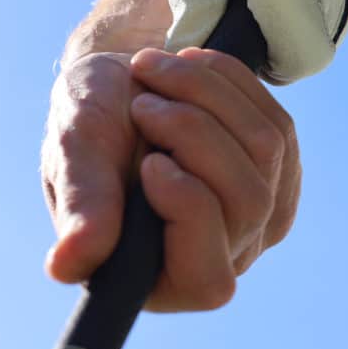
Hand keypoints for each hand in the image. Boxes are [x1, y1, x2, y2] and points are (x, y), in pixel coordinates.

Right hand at [40, 48, 300, 311]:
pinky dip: (232, 84)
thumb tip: (68, 264)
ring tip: (156, 74)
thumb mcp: (72, 155)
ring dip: (209, 95)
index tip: (150, 162)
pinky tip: (193, 68)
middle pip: (248, 202)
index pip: (208, 279)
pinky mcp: (280, 173)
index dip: (190, 212)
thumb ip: (81, 205)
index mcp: (161, 280)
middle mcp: (221, 258)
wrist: (123, 83)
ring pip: (267, 152)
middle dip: (194, 134)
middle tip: (142, 104)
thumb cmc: (88, 126)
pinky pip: (279, 125)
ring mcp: (259, 216)